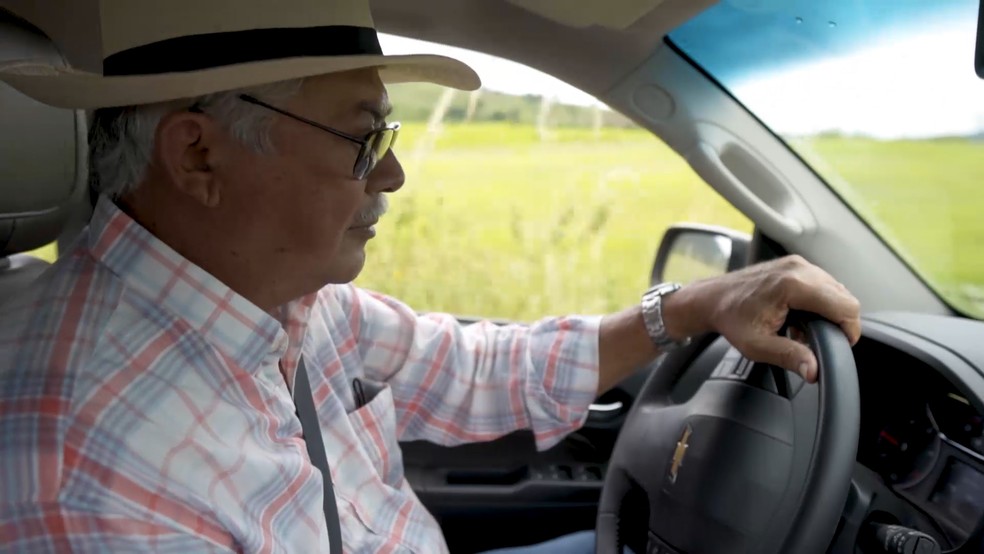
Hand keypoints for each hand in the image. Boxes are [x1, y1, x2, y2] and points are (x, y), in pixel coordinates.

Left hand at [665, 255, 861, 382]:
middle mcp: (799, 268)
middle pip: (845, 297)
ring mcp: (797, 263)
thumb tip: (814, 371)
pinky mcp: (795, 264)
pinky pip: (823, 283)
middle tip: (816, 340)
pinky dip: (820, 301)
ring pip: (836, 290)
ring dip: (829, 312)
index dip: (849, 330)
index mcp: (793, 284)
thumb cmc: (731, 318)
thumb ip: (789, 357)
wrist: (712, 298)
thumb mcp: (758, 345)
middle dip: (838, 322)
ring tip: (804, 328)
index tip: (839, 346)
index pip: (845, 306)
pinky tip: (800, 315)